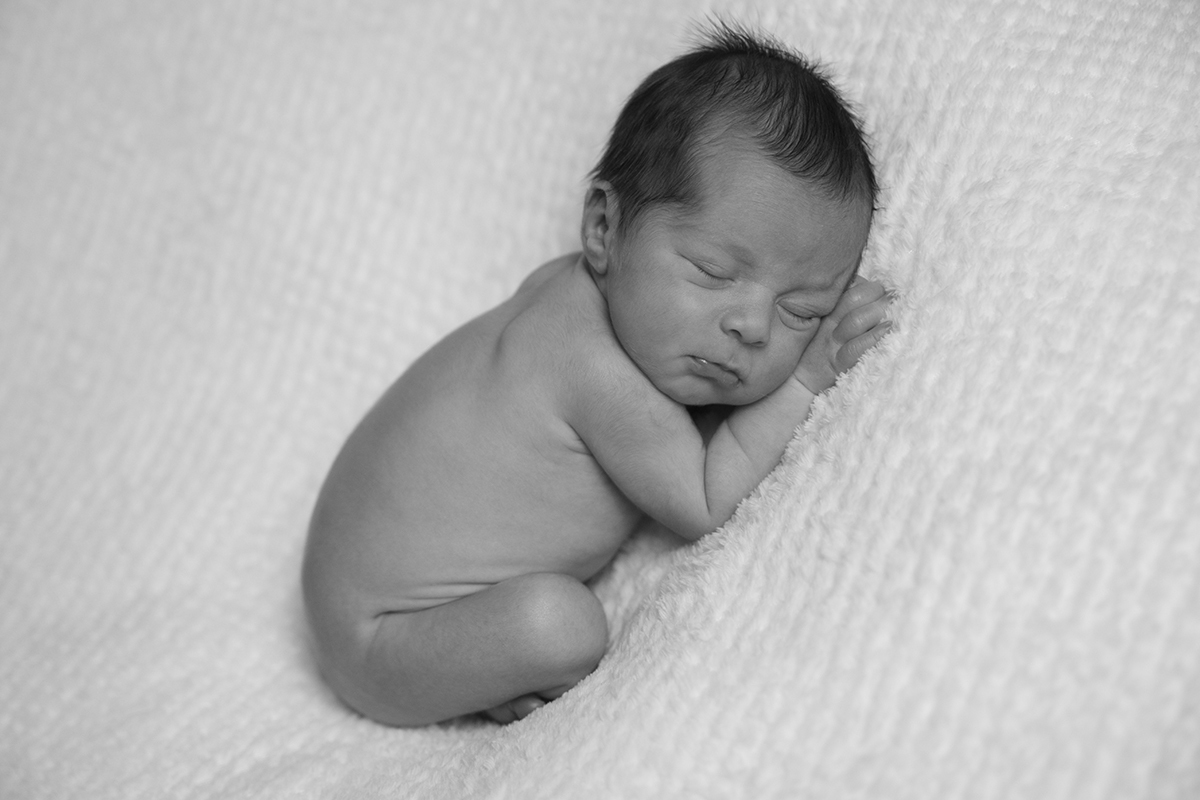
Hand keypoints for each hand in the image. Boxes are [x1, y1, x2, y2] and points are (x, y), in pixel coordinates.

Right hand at [793, 278, 891, 395]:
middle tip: (891, 298)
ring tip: (892, 312)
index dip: (868, 286)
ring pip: (856, 320)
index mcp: (827, 312)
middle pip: (853, 299)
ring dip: (877, 313)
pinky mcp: (838, 365)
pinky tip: (886, 330)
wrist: (799, 382)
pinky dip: (873, 337)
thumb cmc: (817, 350)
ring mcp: (833, 345)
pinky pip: (856, 348)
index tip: (882, 290)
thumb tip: (874, 293)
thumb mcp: (824, 323)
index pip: (848, 288)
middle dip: (876, 294)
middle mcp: (829, 325)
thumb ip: (844, 308)